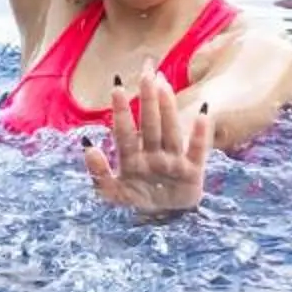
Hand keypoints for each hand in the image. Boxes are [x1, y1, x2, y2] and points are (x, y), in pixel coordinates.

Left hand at [84, 70, 213, 214]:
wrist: (167, 222)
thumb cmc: (140, 201)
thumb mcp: (114, 194)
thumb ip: (98, 174)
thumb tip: (87, 145)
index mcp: (132, 157)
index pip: (125, 130)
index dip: (121, 109)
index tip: (117, 86)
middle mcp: (153, 154)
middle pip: (149, 123)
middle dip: (147, 98)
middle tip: (147, 70)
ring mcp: (173, 161)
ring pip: (169, 131)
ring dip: (168, 108)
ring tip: (164, 85)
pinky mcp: (192, 172)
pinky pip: (197, 150)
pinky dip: (200, 133)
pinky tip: (203, 113)